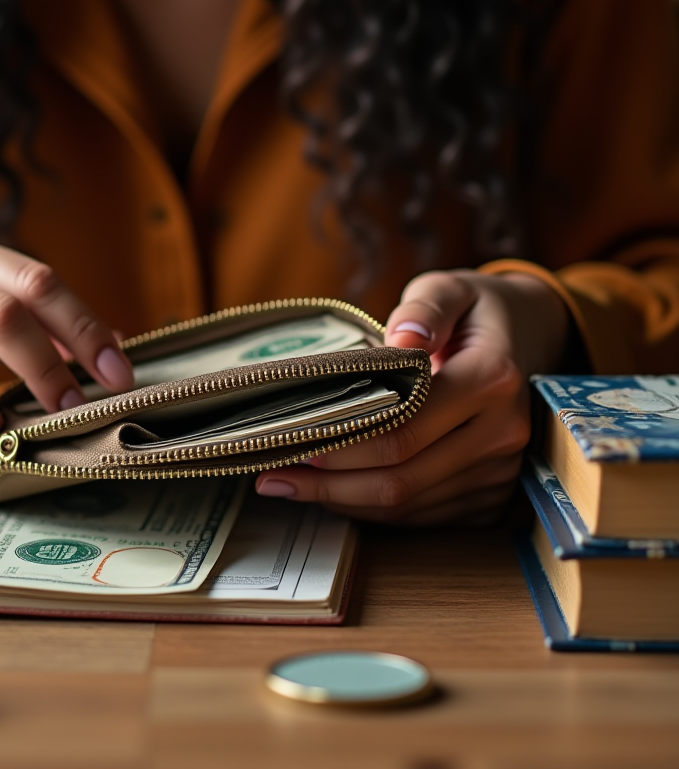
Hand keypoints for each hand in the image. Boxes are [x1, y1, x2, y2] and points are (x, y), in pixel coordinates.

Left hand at [253, 270, 570, 524]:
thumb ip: (423, 310)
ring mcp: (500, 469)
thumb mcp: (449, 288)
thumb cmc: (476, 310)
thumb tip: (400, 339)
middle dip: (329, 482)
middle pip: (401, 478)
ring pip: (410, 504)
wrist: (531, 335)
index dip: (344, 442)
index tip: (294, 439)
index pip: (405, 429)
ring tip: (288, 485)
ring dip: (344, 502)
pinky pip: (425, 514)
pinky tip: (334, 494)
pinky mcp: (491, 492)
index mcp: (490, 379)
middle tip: (272, 474)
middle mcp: (502, 432)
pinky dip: (374, 509)